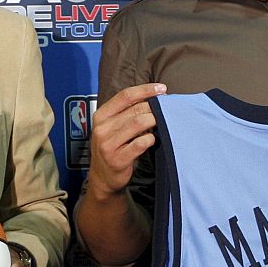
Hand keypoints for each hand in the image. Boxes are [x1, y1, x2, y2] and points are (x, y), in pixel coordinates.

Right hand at [86, 82, 166, 200]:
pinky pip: (140, 143)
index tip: (162, 89)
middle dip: (154, 108)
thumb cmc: (112, 148)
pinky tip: (153, 139)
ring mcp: (108, 145)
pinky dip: (150, 139)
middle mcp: (102, 129)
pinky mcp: (117, 159)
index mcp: (101, 116)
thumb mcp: (112, 127)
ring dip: (154, 121)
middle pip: (135, 110)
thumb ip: (127, 113)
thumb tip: (154, 97)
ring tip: (162, 123)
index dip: (145, 90)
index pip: (125, 96)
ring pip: (138, 124)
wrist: (103, 177)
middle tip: (166, 110)